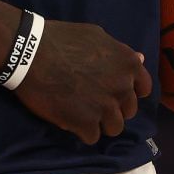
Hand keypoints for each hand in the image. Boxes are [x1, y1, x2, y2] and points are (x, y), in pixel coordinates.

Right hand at [14, 20, 154, 145]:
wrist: (29, 53)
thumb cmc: (61, 39)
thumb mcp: (95, 36)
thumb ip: (119, 52)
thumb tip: (141, 59)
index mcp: (128, 64)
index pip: (144, 89)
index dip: (129, 92)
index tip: (113, 92)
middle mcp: (122, 87)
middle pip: (128, 111)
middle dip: (113, 108)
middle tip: (91, 100)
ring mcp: (105, 107)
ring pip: (114, 128)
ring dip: (100, 123)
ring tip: (81, 113)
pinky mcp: (86, 123)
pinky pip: (92, 137)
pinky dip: (81, 131)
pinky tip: (69, 118)